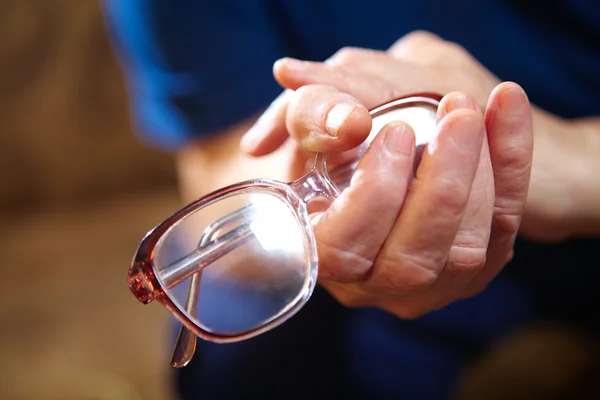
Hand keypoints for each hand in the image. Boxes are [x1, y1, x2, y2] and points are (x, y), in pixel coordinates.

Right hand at [239, 33, 533, 316]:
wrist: (378, 150)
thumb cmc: (331, 140)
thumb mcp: (311, 118)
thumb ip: (315, 114)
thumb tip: (348, 122)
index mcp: (323, 255)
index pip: (342, 250)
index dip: (372, 196)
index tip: (393, 130)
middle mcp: (375, 282)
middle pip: (411, 263)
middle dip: (440, 186)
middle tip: (455, 113)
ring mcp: (430, 282)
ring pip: (464, 251)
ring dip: (479, 174)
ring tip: (468, 108)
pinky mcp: (477, 264)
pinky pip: (504, 224)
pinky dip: (512, 162)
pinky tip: (505, 104)